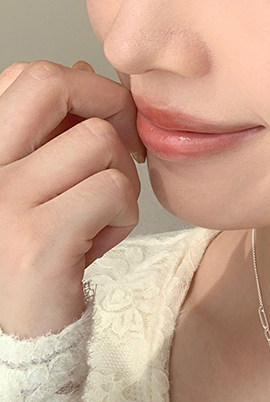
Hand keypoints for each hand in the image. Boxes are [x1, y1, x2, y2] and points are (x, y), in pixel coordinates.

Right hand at [0, 60, 143, 338]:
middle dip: (109, 105)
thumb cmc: (32, 248)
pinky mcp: (36, 240)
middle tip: (125, 146)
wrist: (15, 331)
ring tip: (98, 213)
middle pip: (52, 83)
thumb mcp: (34, 180)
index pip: (27, 75)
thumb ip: (50, 128)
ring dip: (120, 178)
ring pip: (100, 143)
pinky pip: (114, 191)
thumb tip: (83, 70)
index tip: (105, 123)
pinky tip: (97, 241)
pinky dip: (123, 215)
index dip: (83, 88)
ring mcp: (0, 200)